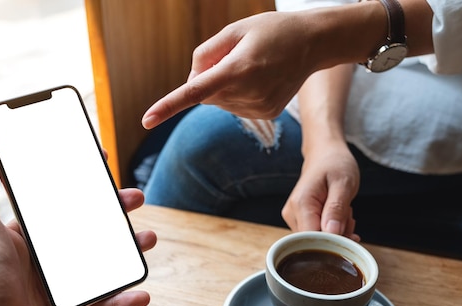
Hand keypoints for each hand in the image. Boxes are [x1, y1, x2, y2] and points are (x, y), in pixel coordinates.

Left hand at [0, 148, 156, 305]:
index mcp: (26, 235)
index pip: (60, 203)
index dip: (83, 185)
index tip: (103, 165)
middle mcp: (42, 258)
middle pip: (88, 230)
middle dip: (114, 213)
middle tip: (137, 198)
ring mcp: (56, 285)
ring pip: (101, 264)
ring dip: (127, 252)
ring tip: (149, 239)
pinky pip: (100, 304)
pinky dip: (122, 300)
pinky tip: (143, 294)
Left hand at [142, 11, 318, 128]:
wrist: (314, 44)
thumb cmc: (271, 31)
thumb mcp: (234, 29)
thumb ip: (205, 53)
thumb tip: (192, 81)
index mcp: (237, 69)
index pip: (194, 91)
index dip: (168, 106)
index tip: (147, 120)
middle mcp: (248, 93)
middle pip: (205, 94)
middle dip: (208, 78)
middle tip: (234, 57)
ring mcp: (258, 108)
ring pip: (219, 102)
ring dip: (224, 87)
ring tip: (252, 67)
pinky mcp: (266, 114)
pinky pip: (235, 107)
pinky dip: (238, 95)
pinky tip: (259, 80)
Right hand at [281, 143, 359, 240]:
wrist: (324, 154)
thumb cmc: (335, 164)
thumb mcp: (343, 183)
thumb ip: (337, 208)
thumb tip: (332, 233)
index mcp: (301, 204)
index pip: (313, 239)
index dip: (334, 241)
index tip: (351, 232)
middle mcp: (292, 213)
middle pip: (315, 242)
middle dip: (338, 235)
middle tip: (348, 215)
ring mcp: (293, 217)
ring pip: (317, 240)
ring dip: (337, 231)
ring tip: (343, 211)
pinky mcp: (299, 220)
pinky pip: (317, 234)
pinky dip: (333, 229)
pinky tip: (338, 215)